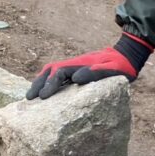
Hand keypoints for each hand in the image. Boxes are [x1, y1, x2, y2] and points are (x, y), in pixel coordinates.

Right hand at [26, 33, 153, 99]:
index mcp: (80, 64)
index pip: (59, 73)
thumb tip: (75, 78)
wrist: (126, 57)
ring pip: (52, 73)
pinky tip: (45, 94)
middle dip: (38, 84)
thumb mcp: (112, 69)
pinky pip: (59, 77)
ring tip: (31, 96)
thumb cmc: (121, 66)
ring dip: (41, 83)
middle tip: (28, 98)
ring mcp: (75, 68)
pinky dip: (49, 83)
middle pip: (50, 71)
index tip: (43, 97)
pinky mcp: (78, 72)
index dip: (50, 84)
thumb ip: (95, 73)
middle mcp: (74, 65)